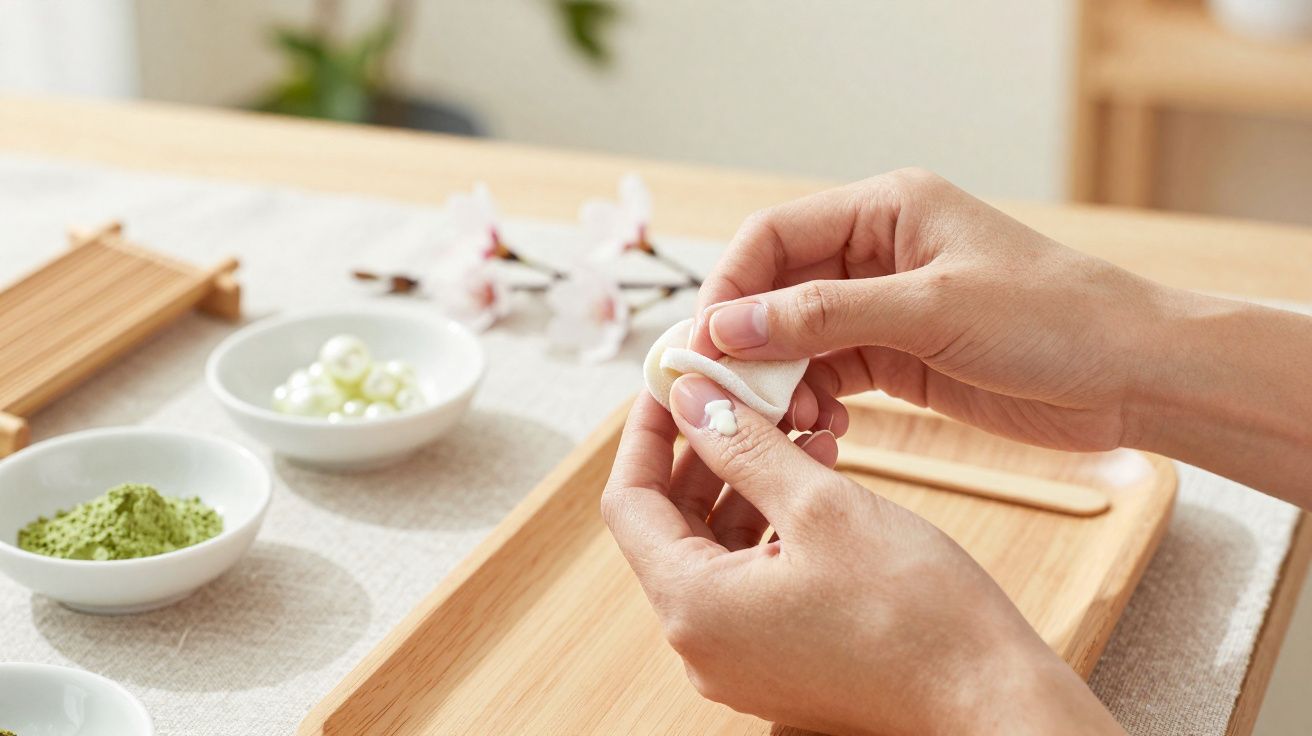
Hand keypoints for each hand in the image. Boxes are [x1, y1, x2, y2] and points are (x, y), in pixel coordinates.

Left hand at [602, 385, 1123, 734]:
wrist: (989, 700)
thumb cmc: (915, 612)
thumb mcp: (821, 506)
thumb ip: (743, 446)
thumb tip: (689, 398)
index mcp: (693, 607)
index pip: (629, 502)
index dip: (648, 433)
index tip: (673, 382)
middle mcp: (701, 642)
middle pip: (671, 524)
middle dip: (705, 450)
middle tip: (738, 391)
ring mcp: (738, 657)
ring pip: (716, 546)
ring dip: (746, 481)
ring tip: (796, 426)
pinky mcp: (777, 659)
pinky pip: (750, 576)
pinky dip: (771, 522)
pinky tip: (814, 474)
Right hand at [690, 168, 1166, 452]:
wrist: (1134, 376)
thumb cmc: (1054, 319)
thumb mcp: (932, 309)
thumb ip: (825, 316)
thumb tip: (728, 327)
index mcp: (886, 210)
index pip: (775, 237)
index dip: (730, 289)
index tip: (703, 344)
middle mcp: (878, 253)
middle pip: (777, 290)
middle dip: (749, 343)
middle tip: (728, 396)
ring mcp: (886, 308)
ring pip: (798, 339)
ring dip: (781, 381)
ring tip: (788, 422)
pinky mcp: (899, 358)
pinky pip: (829, 375)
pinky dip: (813, 403)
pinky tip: (820, 430)